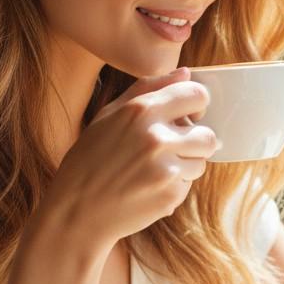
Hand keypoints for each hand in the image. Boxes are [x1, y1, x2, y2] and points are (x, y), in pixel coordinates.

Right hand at [33, 67, 218, 256]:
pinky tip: (148, 187)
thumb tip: (185, 72)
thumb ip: (148, 89)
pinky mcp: (170, 195)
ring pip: (202, 161)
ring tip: (155, 169)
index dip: (196, 105)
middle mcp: (157, 138)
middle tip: (172, 149)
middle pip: (207, 134)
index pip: (197, 95)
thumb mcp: (109, 115)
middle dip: (195, 141)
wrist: (76, 211)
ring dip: (186, 165)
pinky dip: (174, 186)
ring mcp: (165, 169)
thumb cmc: (90, 160)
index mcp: (141, 111)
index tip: (188, 114)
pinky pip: (188, 185)